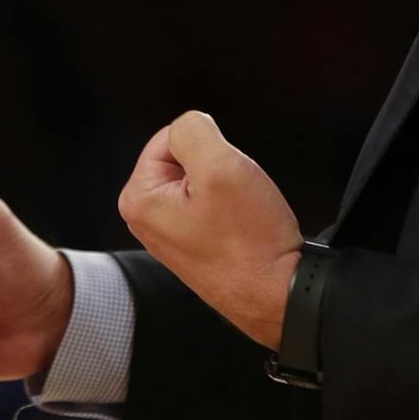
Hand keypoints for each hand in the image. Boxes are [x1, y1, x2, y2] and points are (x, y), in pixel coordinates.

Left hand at [118, 111, 302, 348]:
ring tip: (239, 216)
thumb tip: (191, 124)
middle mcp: (145, 219)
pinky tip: (242, 229)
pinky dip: (233, 206)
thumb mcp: (221, 166)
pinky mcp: (195, 243)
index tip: (223, 182)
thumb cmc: (250, 240)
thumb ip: (194, 129)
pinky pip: (214, 202)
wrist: (280, 295)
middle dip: (216, 167)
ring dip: (227, 186)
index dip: (208, 148)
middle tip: (234, 199)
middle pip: (184, 157)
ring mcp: (170, 234)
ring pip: (203, 178)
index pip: (171, 136)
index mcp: (138, 199)